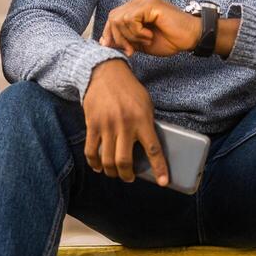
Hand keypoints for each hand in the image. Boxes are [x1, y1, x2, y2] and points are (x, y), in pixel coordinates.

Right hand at [81, 59, 169, 185]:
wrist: (105, 73)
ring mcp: (107, 125)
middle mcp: (125, 125)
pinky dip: (94, 163)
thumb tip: (149, 147)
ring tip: (115, 173)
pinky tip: (98, 167)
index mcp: (142, 120)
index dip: (159, 168)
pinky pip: (91, 151)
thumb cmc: (129, 89)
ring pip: (107, 160)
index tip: (164, 182)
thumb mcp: (146, 104)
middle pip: (124, 162)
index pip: (153, 149)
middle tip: (129, 177)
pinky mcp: (92, 124)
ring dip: (111, 172)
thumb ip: (147, 125)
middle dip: (127, 175)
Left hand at [98, 0, 201, 57]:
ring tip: (145, 40)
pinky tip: (150, 35)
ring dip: (130, 36)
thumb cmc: (169, 39)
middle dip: (119, 38)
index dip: (111, 35)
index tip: (123, 49)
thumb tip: (103, 41)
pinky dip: (137, 32)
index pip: (113, 18)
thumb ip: (124, 39)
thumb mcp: (140, 42)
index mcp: (136, 6)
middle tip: (132, 50)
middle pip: (113, 17)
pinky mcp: (150, 3)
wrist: (190, 38)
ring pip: (120, 19)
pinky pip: (131, 18)